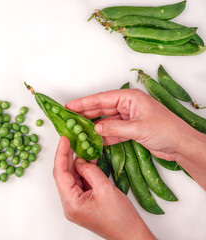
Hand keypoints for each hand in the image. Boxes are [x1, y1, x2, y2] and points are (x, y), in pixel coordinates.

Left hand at [53, 136, 154, 239]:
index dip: (61, 153)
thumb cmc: (121, 219)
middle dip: (68, 156)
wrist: (131, 236)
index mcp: (71, 203)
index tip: (64, 138)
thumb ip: (90, 171)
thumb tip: (80, 160)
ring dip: (77, 163)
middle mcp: (69, 204)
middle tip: (73, 139)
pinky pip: (79, 183)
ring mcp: (75, 204)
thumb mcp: (105, 189)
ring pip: (72, 178)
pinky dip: (83, 171)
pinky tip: (88, 161)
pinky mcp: (82, 203)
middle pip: (64, 175)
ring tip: (82, 147)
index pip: (60, 173)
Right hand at [66, 89, 197, 160]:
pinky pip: (112, 131)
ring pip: (106, 121)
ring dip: (94, 126)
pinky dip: (104, 136)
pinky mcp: (131, 130)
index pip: (102, 98)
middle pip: (102, 108)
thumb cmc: (167, 130)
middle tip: (70, 119)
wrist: (182, 145)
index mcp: (130, 98)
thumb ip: (113, 128)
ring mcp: (129, 118)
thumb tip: (95, 128)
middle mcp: (128, 106)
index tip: (70, 106)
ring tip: (78, 131)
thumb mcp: (137, 128)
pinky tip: (94, 141)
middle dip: (86, 114)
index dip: (84, 103)